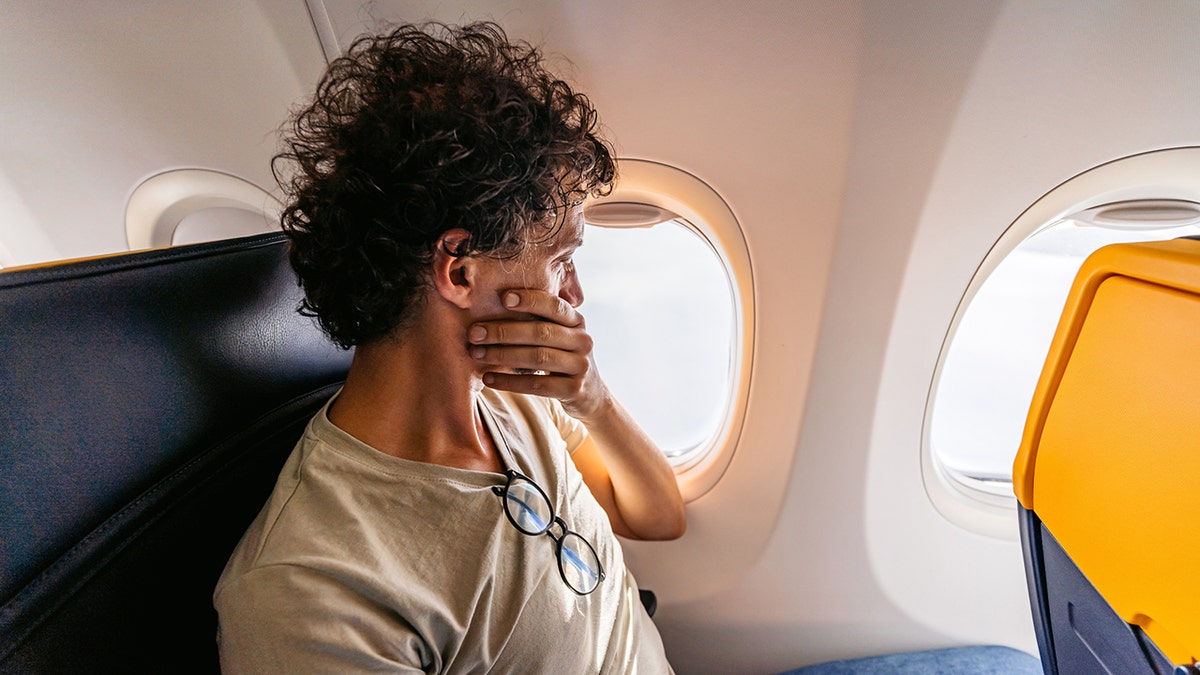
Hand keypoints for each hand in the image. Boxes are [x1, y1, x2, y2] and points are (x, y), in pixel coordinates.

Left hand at [467, 289, 610, 419]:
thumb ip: (540, 320)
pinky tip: (488, 378)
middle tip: (474, 333)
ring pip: (537, 357)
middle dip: (503, 331)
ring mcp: (580, 366)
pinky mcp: (573, 390)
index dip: (530, 300)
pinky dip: (509, 382)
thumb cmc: (562, 357)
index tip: (503, 298)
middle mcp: (582, 340)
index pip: (554, 305)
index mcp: (577, 321)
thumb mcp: (560, 335)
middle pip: (540, 332)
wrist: (590, 394)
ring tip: (477, 354)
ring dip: (502, 355)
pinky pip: (536, 385)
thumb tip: (493, 300)